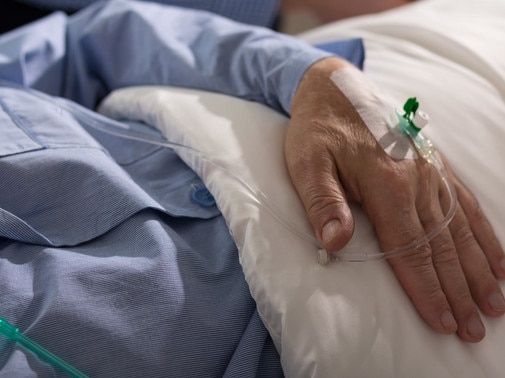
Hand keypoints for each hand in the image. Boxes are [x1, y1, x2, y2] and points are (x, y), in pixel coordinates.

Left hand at [285, 57, 504, 341]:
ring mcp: (432, 172)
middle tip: (473, 329)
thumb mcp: (307, 164)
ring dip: (479, 270)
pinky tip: (499, 260)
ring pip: (461, 230)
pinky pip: (467, 205)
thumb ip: (323, 202)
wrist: (334, 91)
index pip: (410, 249)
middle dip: (458, 291)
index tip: (442, 321)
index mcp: (386, 184)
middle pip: (441, 246)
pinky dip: (485, 235)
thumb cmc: (317, 131)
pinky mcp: (436, 166)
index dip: (427, 288)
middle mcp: (418, 180)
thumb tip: (335, 243)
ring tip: (494, 304)